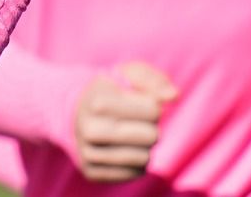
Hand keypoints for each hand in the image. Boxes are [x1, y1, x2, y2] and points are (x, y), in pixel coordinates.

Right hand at [74, 61, 176, 182]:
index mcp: (98, 101)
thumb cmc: (111, 93)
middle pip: (152, 136)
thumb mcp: (127, 76)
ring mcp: (88, 153)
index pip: (153, 110)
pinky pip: (134, 173)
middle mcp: (89, 129)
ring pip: (144, 158)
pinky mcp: (91, 172)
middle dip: (151, 127)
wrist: (77, 114)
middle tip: (137, 122)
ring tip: (132, 135)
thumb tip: (173, 95)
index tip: (138, 103)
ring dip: (145, 146)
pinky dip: (137, 162)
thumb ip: (153, 80)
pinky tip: (125, 149)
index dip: (153, 106)